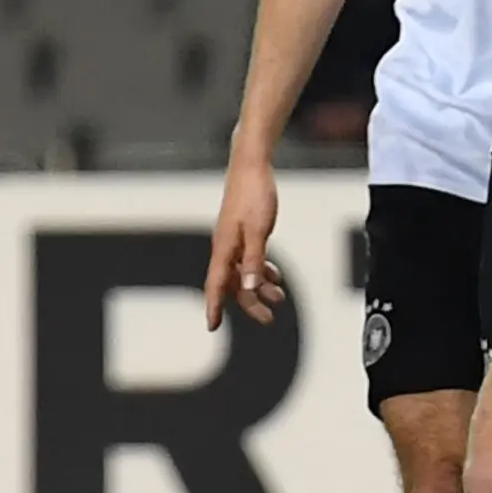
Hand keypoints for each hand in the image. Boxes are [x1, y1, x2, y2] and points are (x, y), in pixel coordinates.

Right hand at [203, 158, 287, 327]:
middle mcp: (225, 247)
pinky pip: (249, 259)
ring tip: (280, 298)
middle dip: (249, 303)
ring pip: (243, 273)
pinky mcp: (243, 232)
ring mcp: (233, 239)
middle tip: (268, 319)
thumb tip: (251, 288)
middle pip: (233, 284)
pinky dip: (261, 270)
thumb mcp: (258, 231)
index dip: (214, 306)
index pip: (216, 284)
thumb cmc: (254, 195)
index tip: (212, 327)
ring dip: (260, 287)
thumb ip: (255, 260)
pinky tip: (275, 276)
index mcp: (224, 248)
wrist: (251, 165)